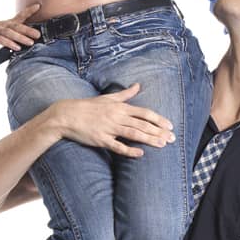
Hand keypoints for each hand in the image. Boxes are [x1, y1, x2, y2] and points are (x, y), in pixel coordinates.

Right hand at [0, 3, 42, 51]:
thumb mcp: (5, 30)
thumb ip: (16, 32)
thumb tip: (30, 36)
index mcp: (8, 23)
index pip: (20, 16)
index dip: (29, 11)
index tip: (38, 6)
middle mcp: (4, 26)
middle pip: (17, 26)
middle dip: (28, 30)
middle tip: (38, 34)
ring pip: (10, 33)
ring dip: (21, 38)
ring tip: (31, 42)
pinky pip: (1, 41)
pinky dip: (9, 43)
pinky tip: (16, 47)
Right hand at [50, 84, 175, 156]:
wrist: (66, 115)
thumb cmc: (87, 107)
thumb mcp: (107, 98)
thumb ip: (125, 94)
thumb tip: (138, 85)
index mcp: (119, 107)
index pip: (144, 112)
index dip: (158, 119)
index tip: (170, 125)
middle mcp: (116, 117)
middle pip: (142, 124)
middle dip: (159, 131)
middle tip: (172, 138)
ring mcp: (109, 128)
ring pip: (133, 134)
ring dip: (149, 139)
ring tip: (162, 144)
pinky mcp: (101, 139)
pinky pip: (117, 146)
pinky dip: (129, 150)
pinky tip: (141, 154)